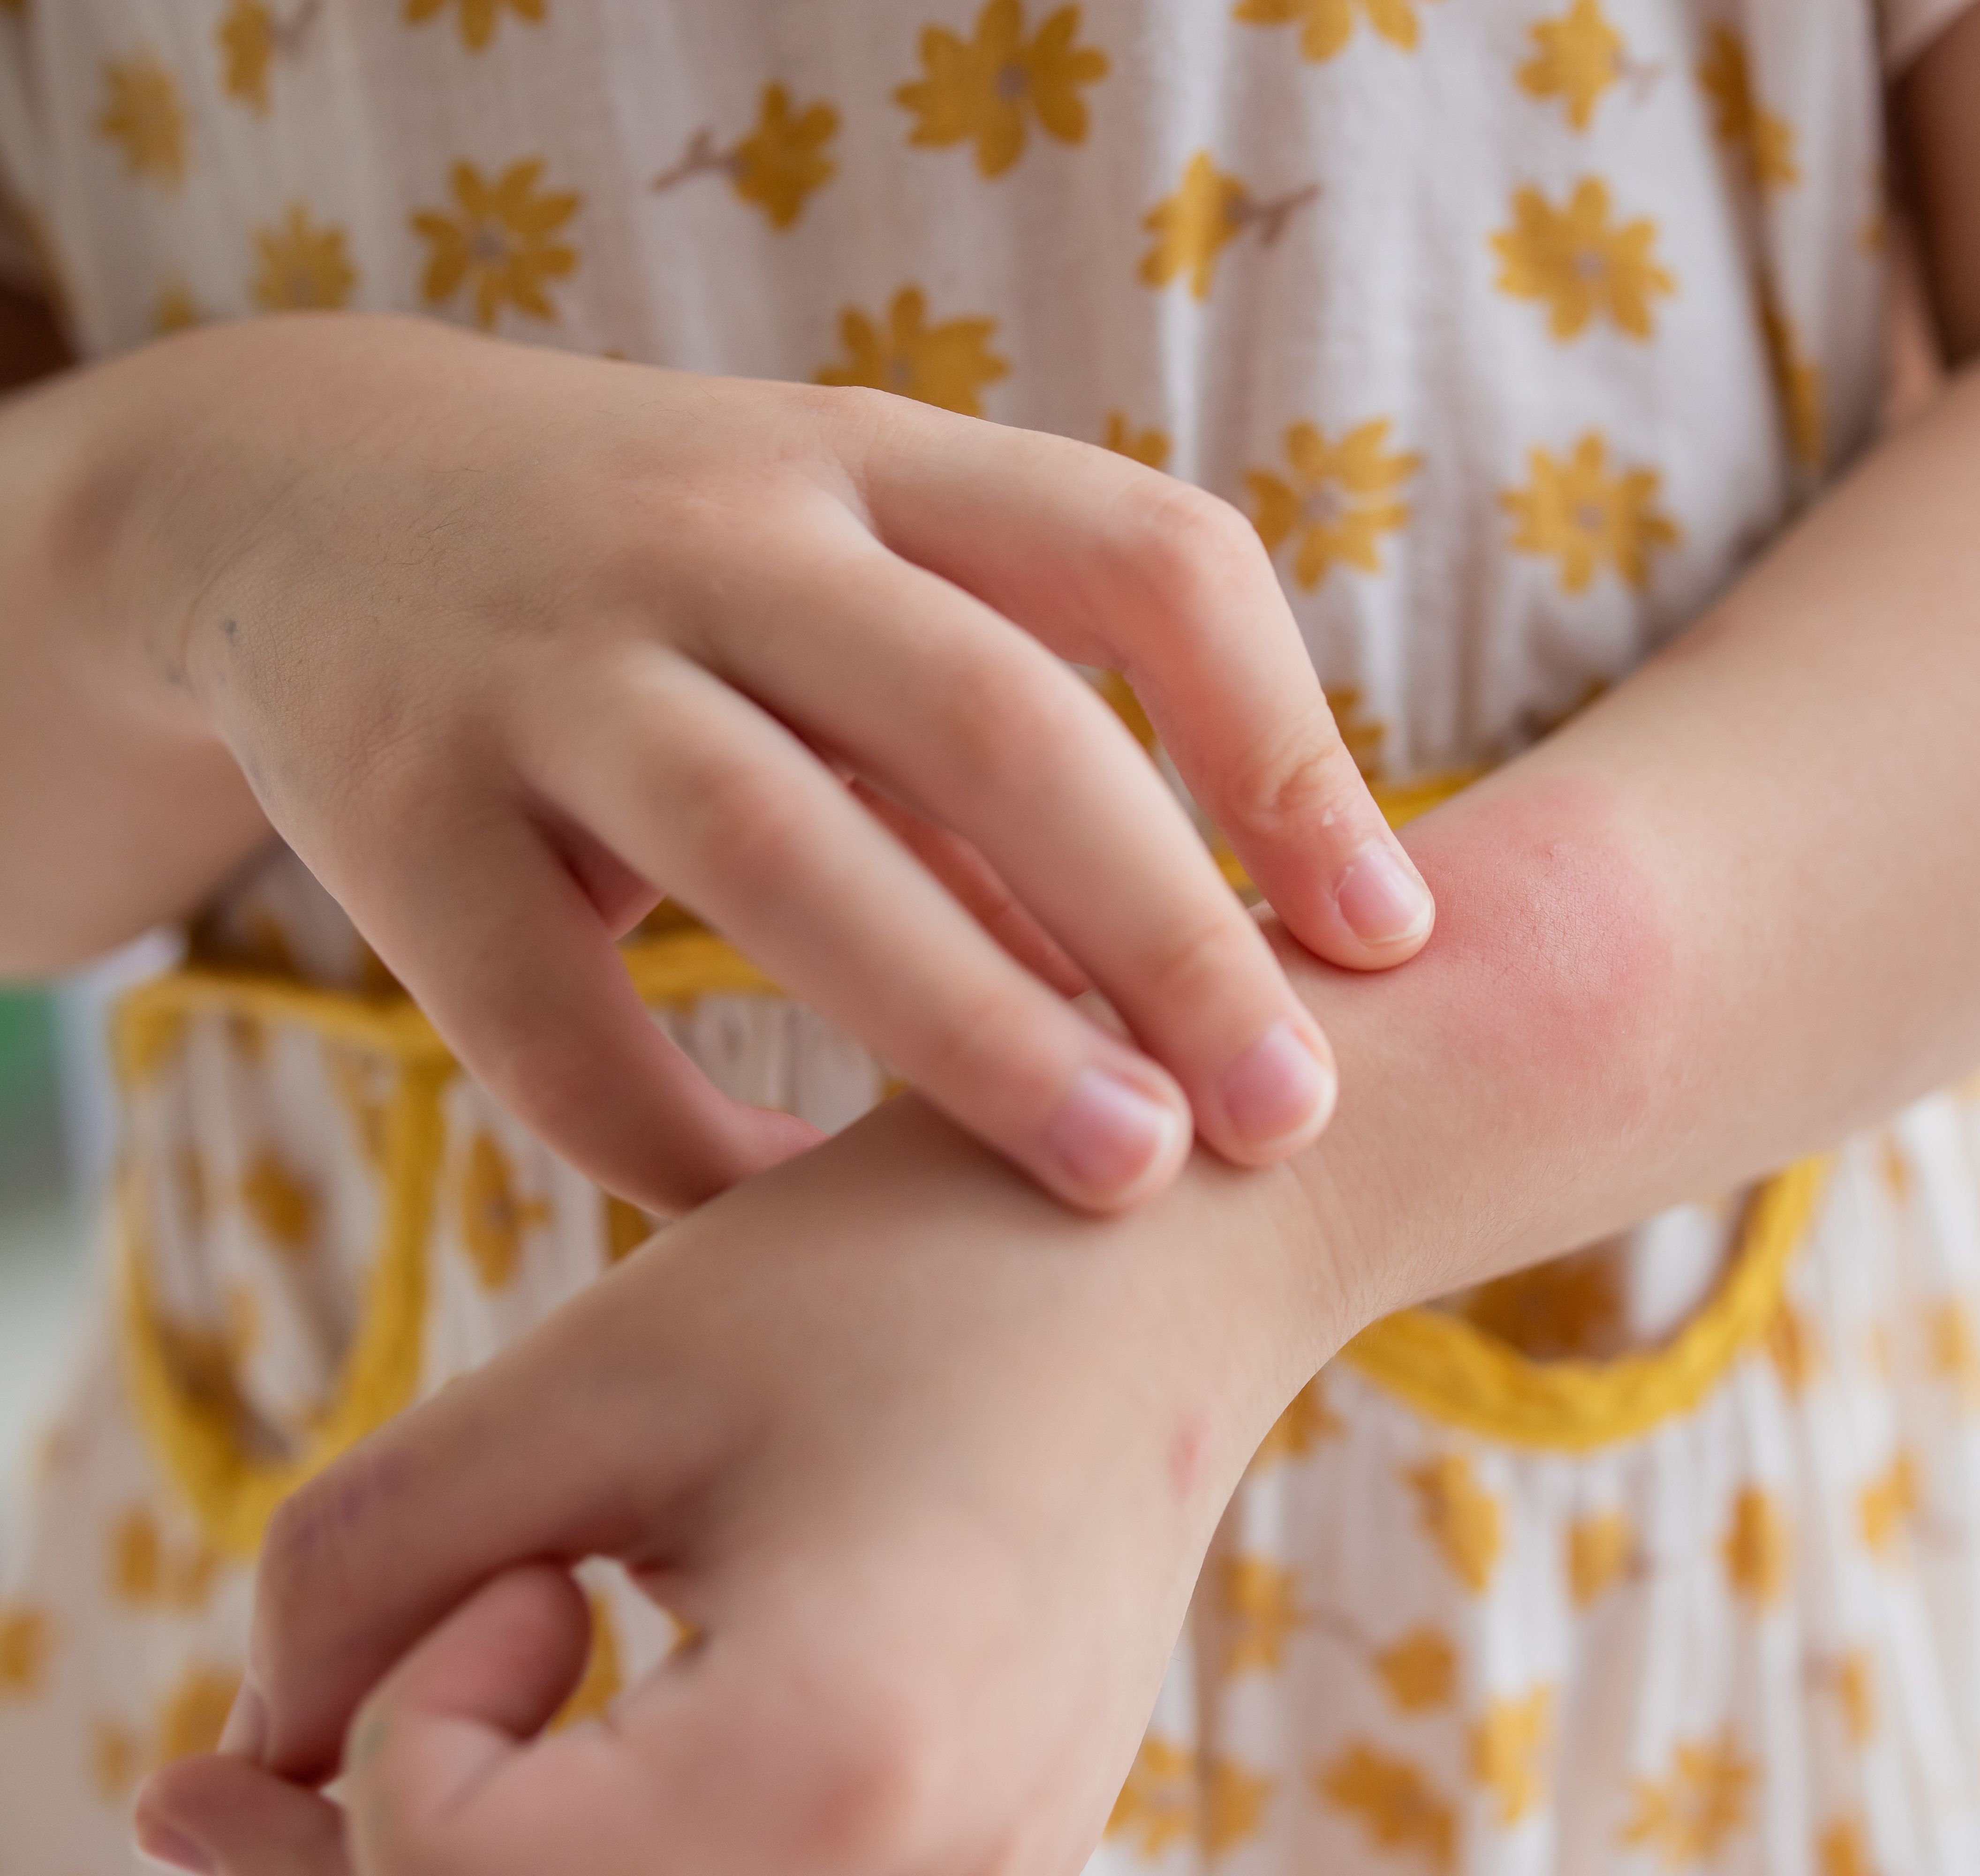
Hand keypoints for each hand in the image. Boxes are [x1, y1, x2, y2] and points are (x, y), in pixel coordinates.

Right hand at [76, 313, 1431, 1212]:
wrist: (300, 498)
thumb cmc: (676, 589)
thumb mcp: (851, 602)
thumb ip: (1009, 783)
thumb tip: (1205, 1006)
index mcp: (878, 463)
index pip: (1146, 559)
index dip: (1290, 744)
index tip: (1390, 934)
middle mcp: (719, 531)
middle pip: (986, 716)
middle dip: (1162, 924)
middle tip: (1287, 1113)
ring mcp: (541, 658)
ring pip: (778, 848)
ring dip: (968, 1027)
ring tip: (1124, 1178)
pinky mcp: (390, 806)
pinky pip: (553, 1023)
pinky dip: (685, 1144)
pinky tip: (789, 1223)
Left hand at [132, 1090, 1349, 1874]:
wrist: (1176, 1254)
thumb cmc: (898, 1274)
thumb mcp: (593, 1378)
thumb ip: (360, 1575)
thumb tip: (250, 1766)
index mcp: (839, 1762)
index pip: (462, 1875)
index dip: (407, 1725)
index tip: (526, 1564)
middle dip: (384, 1861)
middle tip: (317, 1729)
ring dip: (497, 1874)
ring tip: (455, 1729)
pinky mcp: (999, 1863)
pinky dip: (629, 1867)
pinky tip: (592, 1753)